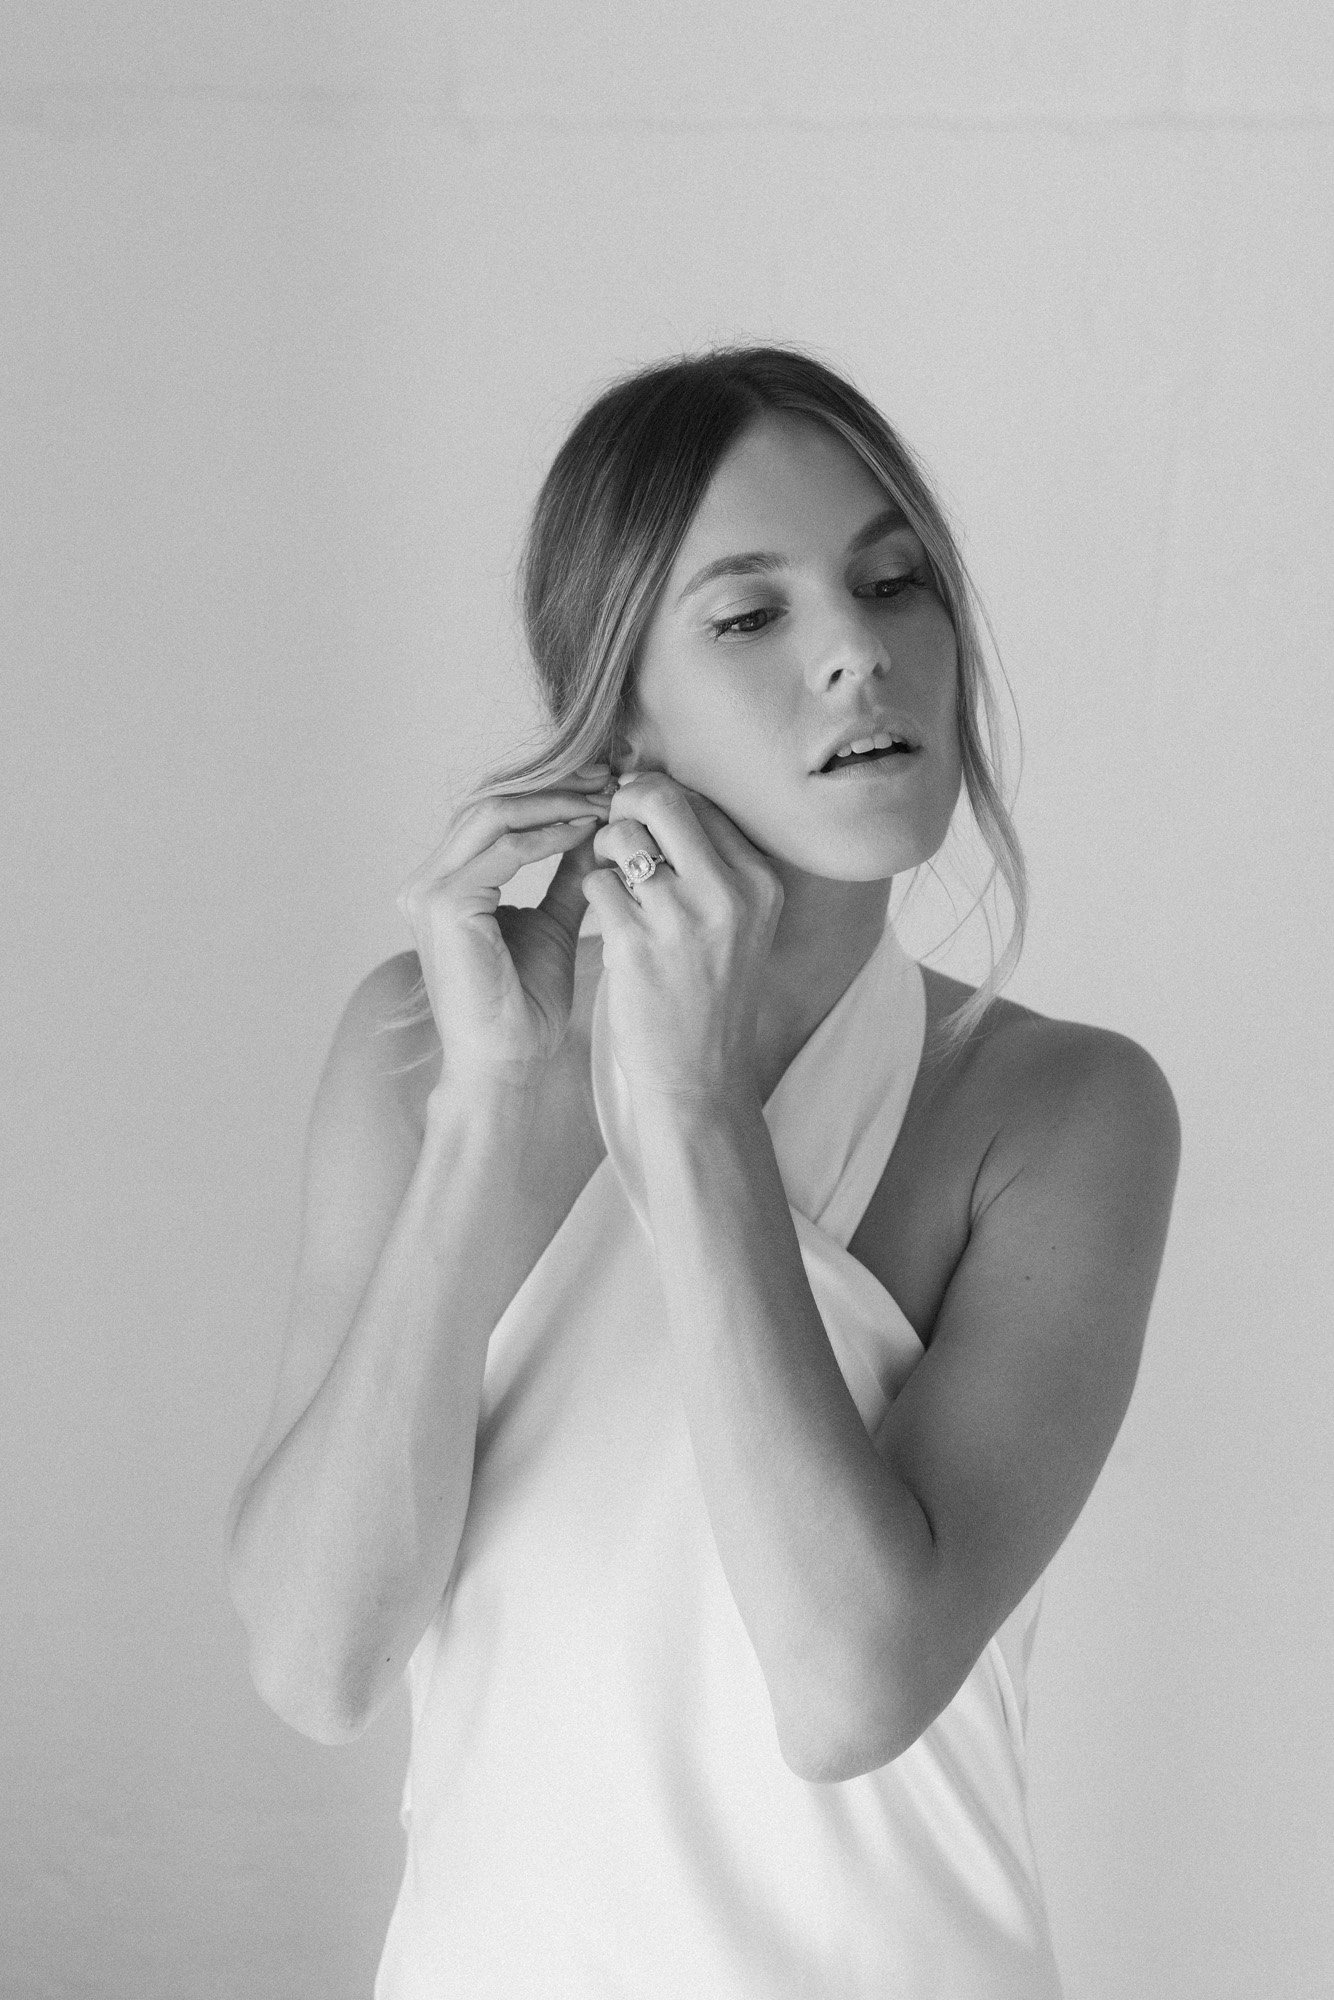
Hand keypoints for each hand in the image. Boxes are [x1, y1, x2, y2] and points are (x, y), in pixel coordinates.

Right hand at [395, 764, 614, 1095]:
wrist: (507, 1063)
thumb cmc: (526, 1006)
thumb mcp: (556, 922)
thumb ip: (568, 873)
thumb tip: (599, 826)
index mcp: (447, 883)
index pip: (496, 814)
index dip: (551, 792)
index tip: (605, 785)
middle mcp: (427, 880)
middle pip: (491, 802)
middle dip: (555, 785)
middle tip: (609, 778)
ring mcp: (428, 889)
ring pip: (494, 813)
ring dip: (555, 801)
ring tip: (605, 799)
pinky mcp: (443, 903)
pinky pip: (503, 848)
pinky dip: (549, 833)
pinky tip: (588, 830)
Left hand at [578, 770, 784, 1100]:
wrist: (699, 1076)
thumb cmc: (708, 992)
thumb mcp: (737, 922)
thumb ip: (710, 862)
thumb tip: (655, 791)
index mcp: (760, 882)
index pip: (699, 801)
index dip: (657, 798)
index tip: (638, 816)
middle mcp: (728, 894)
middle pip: (661, 800)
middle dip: (625, 805)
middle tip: (613, 829)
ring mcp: (682, 919)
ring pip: (621, 837)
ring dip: (603, 850)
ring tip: (611, 880)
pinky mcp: (636, 945)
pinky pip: (595, 882)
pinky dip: (592, 890)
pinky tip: (606, 917)